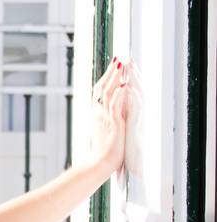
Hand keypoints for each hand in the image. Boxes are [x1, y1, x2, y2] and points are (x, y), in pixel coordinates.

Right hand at [87, 55, 131, 176]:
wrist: (99, 163)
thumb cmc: (103, 151)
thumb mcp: (104, 130)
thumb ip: (108, 117)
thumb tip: (112, 109)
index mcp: (98, 113)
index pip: (101, 90)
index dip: (107, 77)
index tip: (114, 65)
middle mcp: (100, 113)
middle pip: (103, 87)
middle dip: (111, 72)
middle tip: (118, 58)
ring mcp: (105, 117)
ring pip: (108, 93)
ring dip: (114, 78)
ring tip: (121, 65)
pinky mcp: (112, 124)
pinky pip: (114, 106)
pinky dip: (119, 95)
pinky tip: (123, 85)